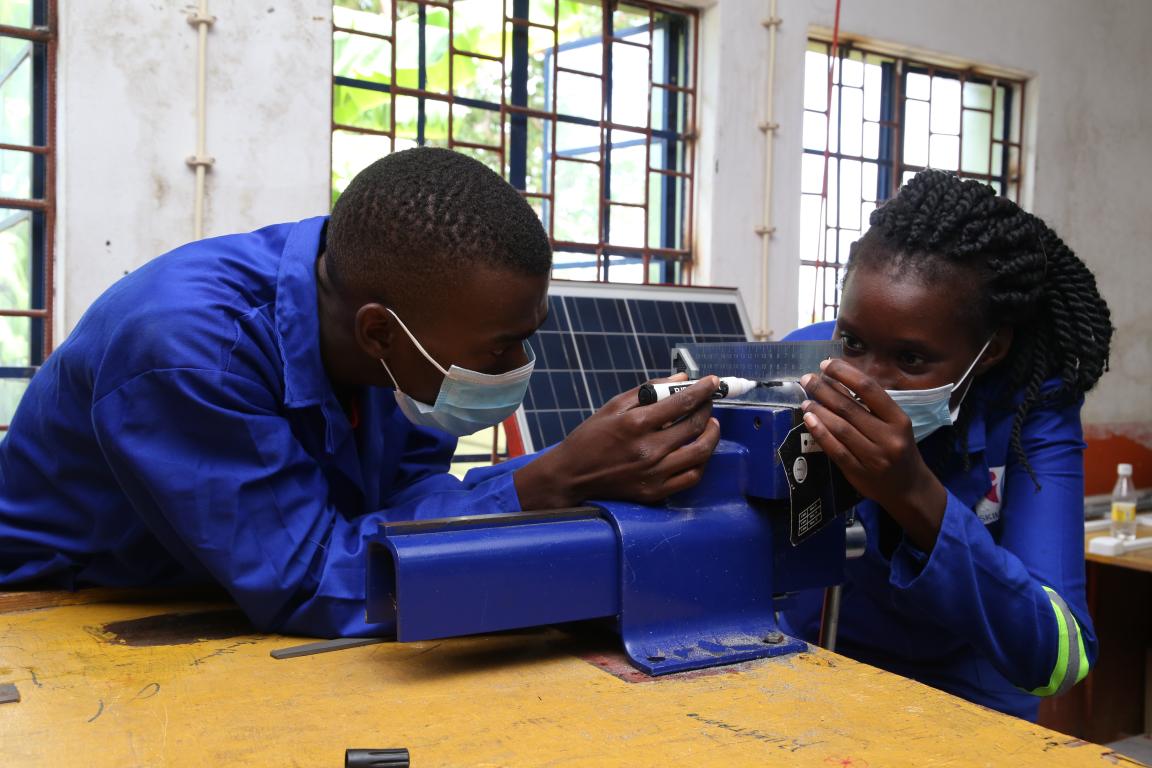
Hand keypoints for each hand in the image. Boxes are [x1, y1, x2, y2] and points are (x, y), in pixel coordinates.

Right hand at [514, 373, 721, 507]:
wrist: (572, 475)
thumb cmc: (590, 437)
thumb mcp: (613, 406)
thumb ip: (649, 391)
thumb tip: (681, 379)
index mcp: (636, 424)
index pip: (681, 402)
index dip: (702, 390)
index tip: (712, 382)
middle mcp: (648, 450)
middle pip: (694, 426)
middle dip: (707, 408)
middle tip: (708, 401)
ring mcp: (654, 473)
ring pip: (700, 452)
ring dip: (712, 434)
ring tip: (710, 424)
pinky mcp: (655, 492)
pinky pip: (691, 476)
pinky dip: (702, 461)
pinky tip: (699, 450)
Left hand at [799, 359, 946, 551]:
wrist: (909, 488)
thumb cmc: (900, 449)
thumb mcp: (895, 424)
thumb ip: (871, 405)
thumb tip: (838, 380)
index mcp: (899, 419)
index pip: (869, 389)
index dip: (845, 374)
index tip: (827, 364)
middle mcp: (888, 437)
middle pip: (849, 408)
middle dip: (824, 390)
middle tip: (807, 379)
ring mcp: (873, 456)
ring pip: (840, 428)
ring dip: (819, 410)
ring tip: (806, 400)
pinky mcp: (859, 472)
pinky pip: (835, 450)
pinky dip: (820, 433)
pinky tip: (809, 420)